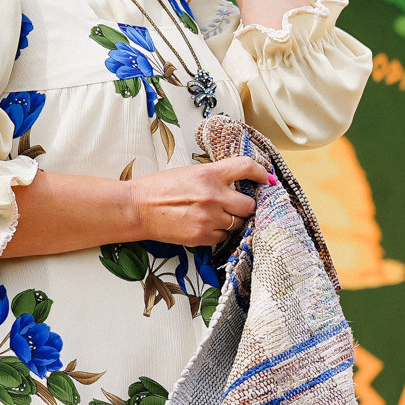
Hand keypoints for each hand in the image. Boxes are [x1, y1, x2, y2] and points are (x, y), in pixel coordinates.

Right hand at [132, 156, 269, 246]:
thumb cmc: (161, 188)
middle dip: (246, 205)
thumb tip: (241, 182)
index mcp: (209, 174)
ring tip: (217, 215)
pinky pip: (224, 236)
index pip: (246, 167)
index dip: (261, 172)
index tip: (266, 179)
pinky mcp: (203, 237)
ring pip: (239, 223)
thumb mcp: (191, 172)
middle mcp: (213, 196)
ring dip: (233, 220)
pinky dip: (220, 232)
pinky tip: (206, 225)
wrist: (138, 209)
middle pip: (249, 204)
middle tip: (237, 203)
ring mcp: (209, 219)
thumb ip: (216, 176)